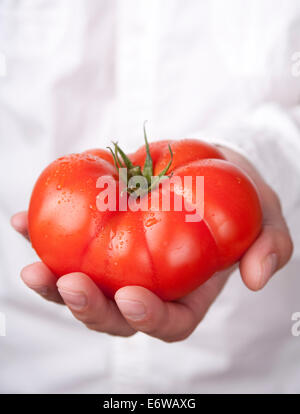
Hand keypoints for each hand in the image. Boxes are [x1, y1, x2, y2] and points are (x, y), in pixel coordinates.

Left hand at [11, 147, 292, 341]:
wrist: (206, 167)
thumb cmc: (237, 197)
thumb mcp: (263, 216)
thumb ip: (269, 245)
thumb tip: (256, 278)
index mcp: (187, 291)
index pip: (168, 321)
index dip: (149, 319)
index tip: (133, 297)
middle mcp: (148, 284)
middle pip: (115, 314)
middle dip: (89, 309)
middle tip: (69, 284)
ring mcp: (120, 262)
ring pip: (82, 287)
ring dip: (53, 283)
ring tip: (33, 268)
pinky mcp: (99, 235)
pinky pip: (65, 243)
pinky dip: (40, 236)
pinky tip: (23, 222)